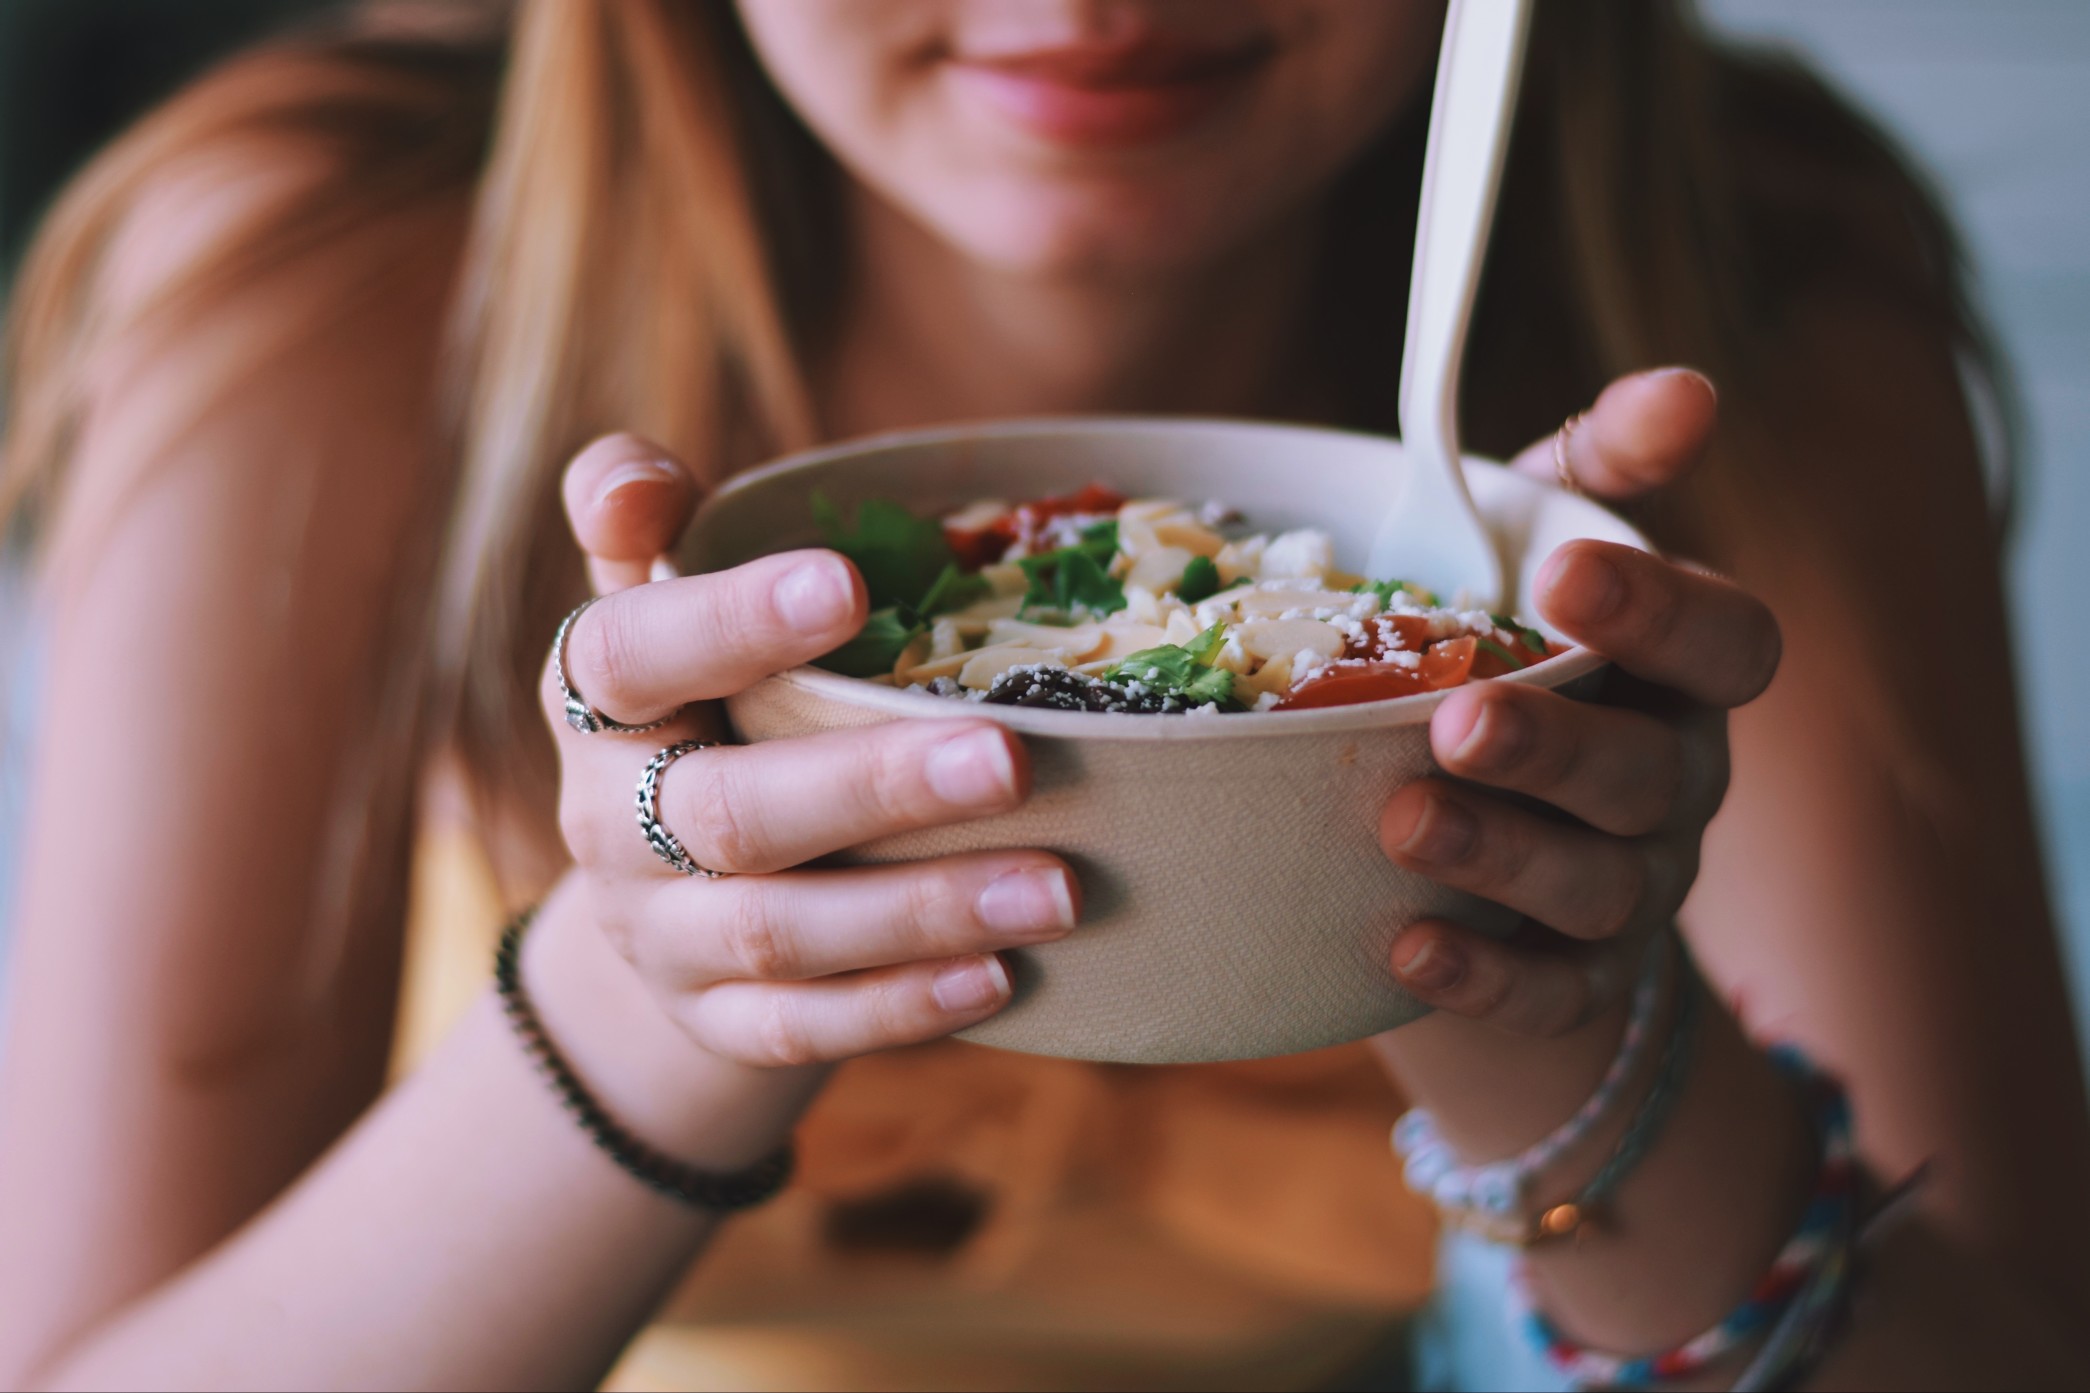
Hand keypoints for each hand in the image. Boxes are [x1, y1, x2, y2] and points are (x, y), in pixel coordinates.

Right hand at [542, 434, 1078, 1067]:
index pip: (632, 655)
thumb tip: (638, 478)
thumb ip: (648, 525)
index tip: (850, 584)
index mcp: (596, 700)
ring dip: (921, 911)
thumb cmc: (702, 705)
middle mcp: (607, 821)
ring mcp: (659, 936)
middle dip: (871, 786)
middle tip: (1010, 759)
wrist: (658, 897)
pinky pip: (803, 1028)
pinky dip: (903, 1007)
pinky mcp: (716, 1023)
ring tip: (1059, 888)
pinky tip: (1004, 975)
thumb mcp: (660, 608)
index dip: (731, 621)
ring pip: (778, 932)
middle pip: (725, 812)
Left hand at [1377, 368, 1779, 1034]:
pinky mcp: (1570, 980)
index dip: (1661, 612)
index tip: (1567, 574)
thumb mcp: (1530, 548)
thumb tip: (1685, 388)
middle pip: (1648, 776)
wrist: (1468, 831)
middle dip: (1556, 748)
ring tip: (1401, 821)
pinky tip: (1405, 947)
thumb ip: (1593, 468)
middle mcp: (1673, 785)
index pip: (1727, 645)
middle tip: (1455, 720)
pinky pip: (1546, 994)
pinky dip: (1482, 979)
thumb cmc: (1501, 657)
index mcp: (1676, 677)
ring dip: (1501, 857)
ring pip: (1597, 888)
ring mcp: (1631, 891)